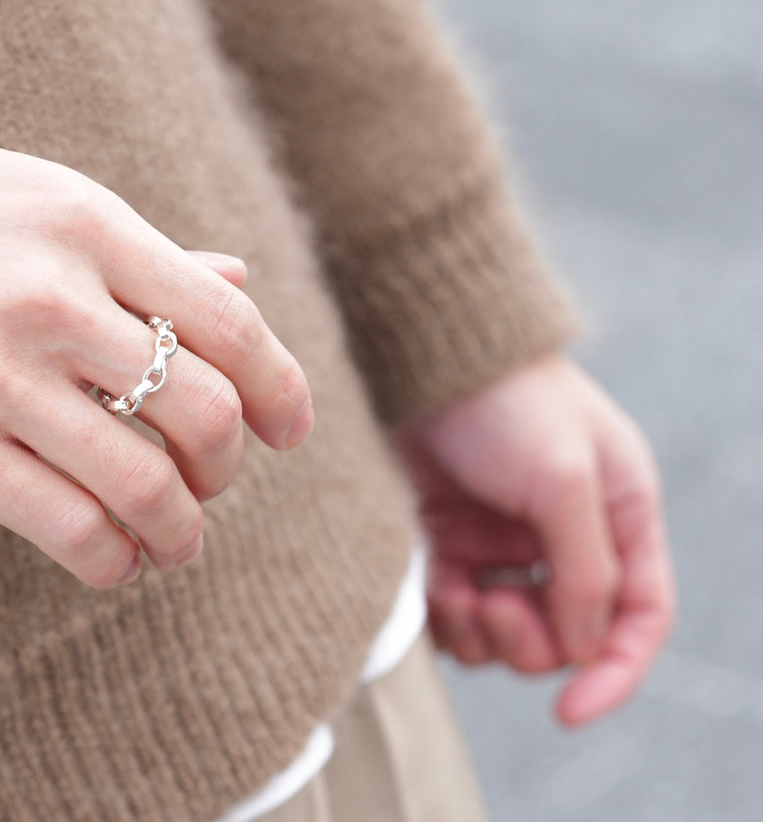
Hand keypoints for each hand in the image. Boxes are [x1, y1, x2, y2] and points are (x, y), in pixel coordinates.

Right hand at [0, 118, 312, 587]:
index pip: (228, 321)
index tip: (290, 427)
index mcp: (88, 227)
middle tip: (215, 479)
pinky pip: (68, 526)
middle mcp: (53, 299)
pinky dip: (113, 558)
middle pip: (202, 411)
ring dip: (182, 530)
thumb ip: (146, 254)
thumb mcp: (43, 202)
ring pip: (145, 484)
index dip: (279, 385)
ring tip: (180, 540)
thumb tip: (238, 280)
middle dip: (228, 464)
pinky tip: (115, 560)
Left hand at [389, 355, 674, 725]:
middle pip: (567, 634)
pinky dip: (447, 613)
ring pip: (508, 630)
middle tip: (495, 605)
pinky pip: (457, 607)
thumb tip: (586, 645)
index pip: (640, 615)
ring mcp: (506, 538)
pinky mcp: (453, 536)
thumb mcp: (563, 479)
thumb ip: (586, 568)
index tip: (570, 711)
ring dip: (484, 631)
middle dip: (531, 641)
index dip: (615, 672)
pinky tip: (435, 586)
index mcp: (619, 514)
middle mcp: (567, 533)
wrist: (423, 353)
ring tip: (458, 593)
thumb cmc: (506, 402)